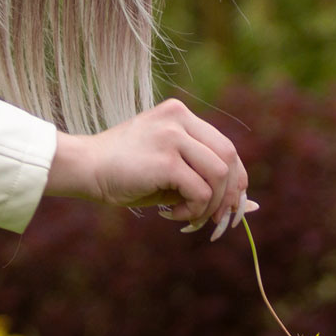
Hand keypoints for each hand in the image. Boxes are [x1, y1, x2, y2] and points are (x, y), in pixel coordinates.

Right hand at [45, 98, 255, 238]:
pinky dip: (193, 211)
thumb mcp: (172, 173)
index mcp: (180, 115)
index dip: (236, 181)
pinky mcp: (165, 159)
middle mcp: (178, 118)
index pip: (227, 147)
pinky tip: (171, 214)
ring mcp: (172, 135)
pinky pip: (201, 192)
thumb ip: (207, 182)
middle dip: (230, 196)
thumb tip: (252, 208)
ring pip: (219, 175)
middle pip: (229, 158)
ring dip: (210, 206)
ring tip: (187, 217)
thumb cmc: (125, 173)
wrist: (84, 168)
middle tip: (216, 221)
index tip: (231, 207)